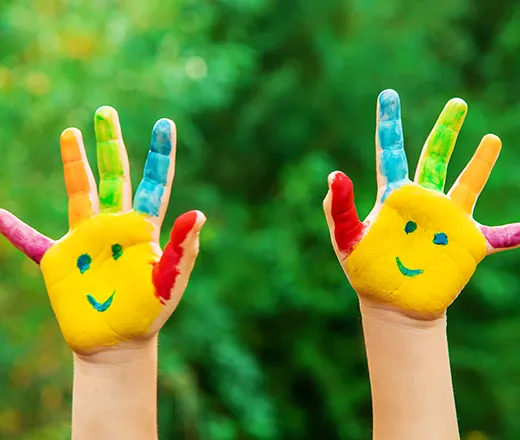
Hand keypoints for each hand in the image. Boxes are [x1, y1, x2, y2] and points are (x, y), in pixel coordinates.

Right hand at [0, 107, 204, 352]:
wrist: (119, 343)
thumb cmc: (149, 312)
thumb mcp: (169, 282)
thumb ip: (182, 249)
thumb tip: (197, 213)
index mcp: (144, 228)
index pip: (155, 184)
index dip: (160, 154)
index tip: (165, 124)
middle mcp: (115, 225)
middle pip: (114, 175)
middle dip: (110, 144)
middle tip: (105, 112)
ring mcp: (86, 239)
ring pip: (79, 192)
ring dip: (74, 164)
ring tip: (71, 133)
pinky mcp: (59, 260)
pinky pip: (31, 241)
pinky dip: (13, 230)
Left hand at [323, 89, 519, 318]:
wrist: (392, 304)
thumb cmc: (366, 271)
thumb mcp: (346, 239)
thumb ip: (337, 208)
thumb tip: (334, 174)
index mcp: (393, 196)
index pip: (390, 151)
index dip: (389, 123)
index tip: (388, 94)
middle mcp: (423, 201)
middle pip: (435, 156)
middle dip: (446, 130)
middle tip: (457, 103)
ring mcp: (447, 220)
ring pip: (468, 185)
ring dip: (480, 164)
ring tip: (491, 139)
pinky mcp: (467, 244)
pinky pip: (499, 236)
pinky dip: (515, 232)